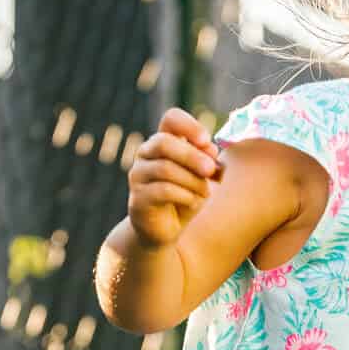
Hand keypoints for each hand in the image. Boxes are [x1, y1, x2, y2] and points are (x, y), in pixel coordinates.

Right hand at [126, 108, 223, 247]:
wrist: (166, 230)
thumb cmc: (185, 197)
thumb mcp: (202, 177)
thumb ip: (207, 161)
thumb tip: (210, 149)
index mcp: (163, 142)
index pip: (171, 119)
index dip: (189, 125)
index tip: (207, 140)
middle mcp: (145, 154)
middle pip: (164, 142)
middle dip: (191, 155)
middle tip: (211, 169)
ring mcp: (138, 176)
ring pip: (165, 168)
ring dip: (192, 180)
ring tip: (205, 192)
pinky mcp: (138, 199)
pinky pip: (163, 191)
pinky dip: (185, 196)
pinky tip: (194, 203)